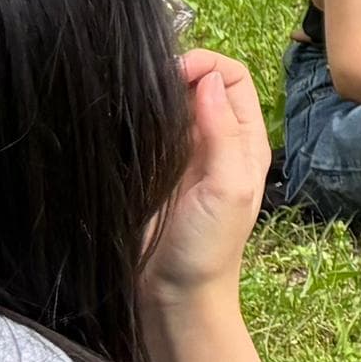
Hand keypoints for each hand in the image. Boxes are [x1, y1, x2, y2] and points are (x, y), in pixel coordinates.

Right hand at [141, 51, 267, 309]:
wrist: (173, 296)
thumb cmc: (208, 247)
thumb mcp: (228, 187)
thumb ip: (223, 133)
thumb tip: (207, 78)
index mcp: (243, 140)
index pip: (232, 77)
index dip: (206, 65)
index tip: (175, 73)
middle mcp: (213, 140)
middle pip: (198, 83)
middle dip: (175, 72)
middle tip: (144, 82)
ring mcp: (178, 154)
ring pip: (167, 102)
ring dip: (151, 93)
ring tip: (128, 96)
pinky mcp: (147, 168)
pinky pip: (142, 128)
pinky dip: (132, 116)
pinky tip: (117, 118)